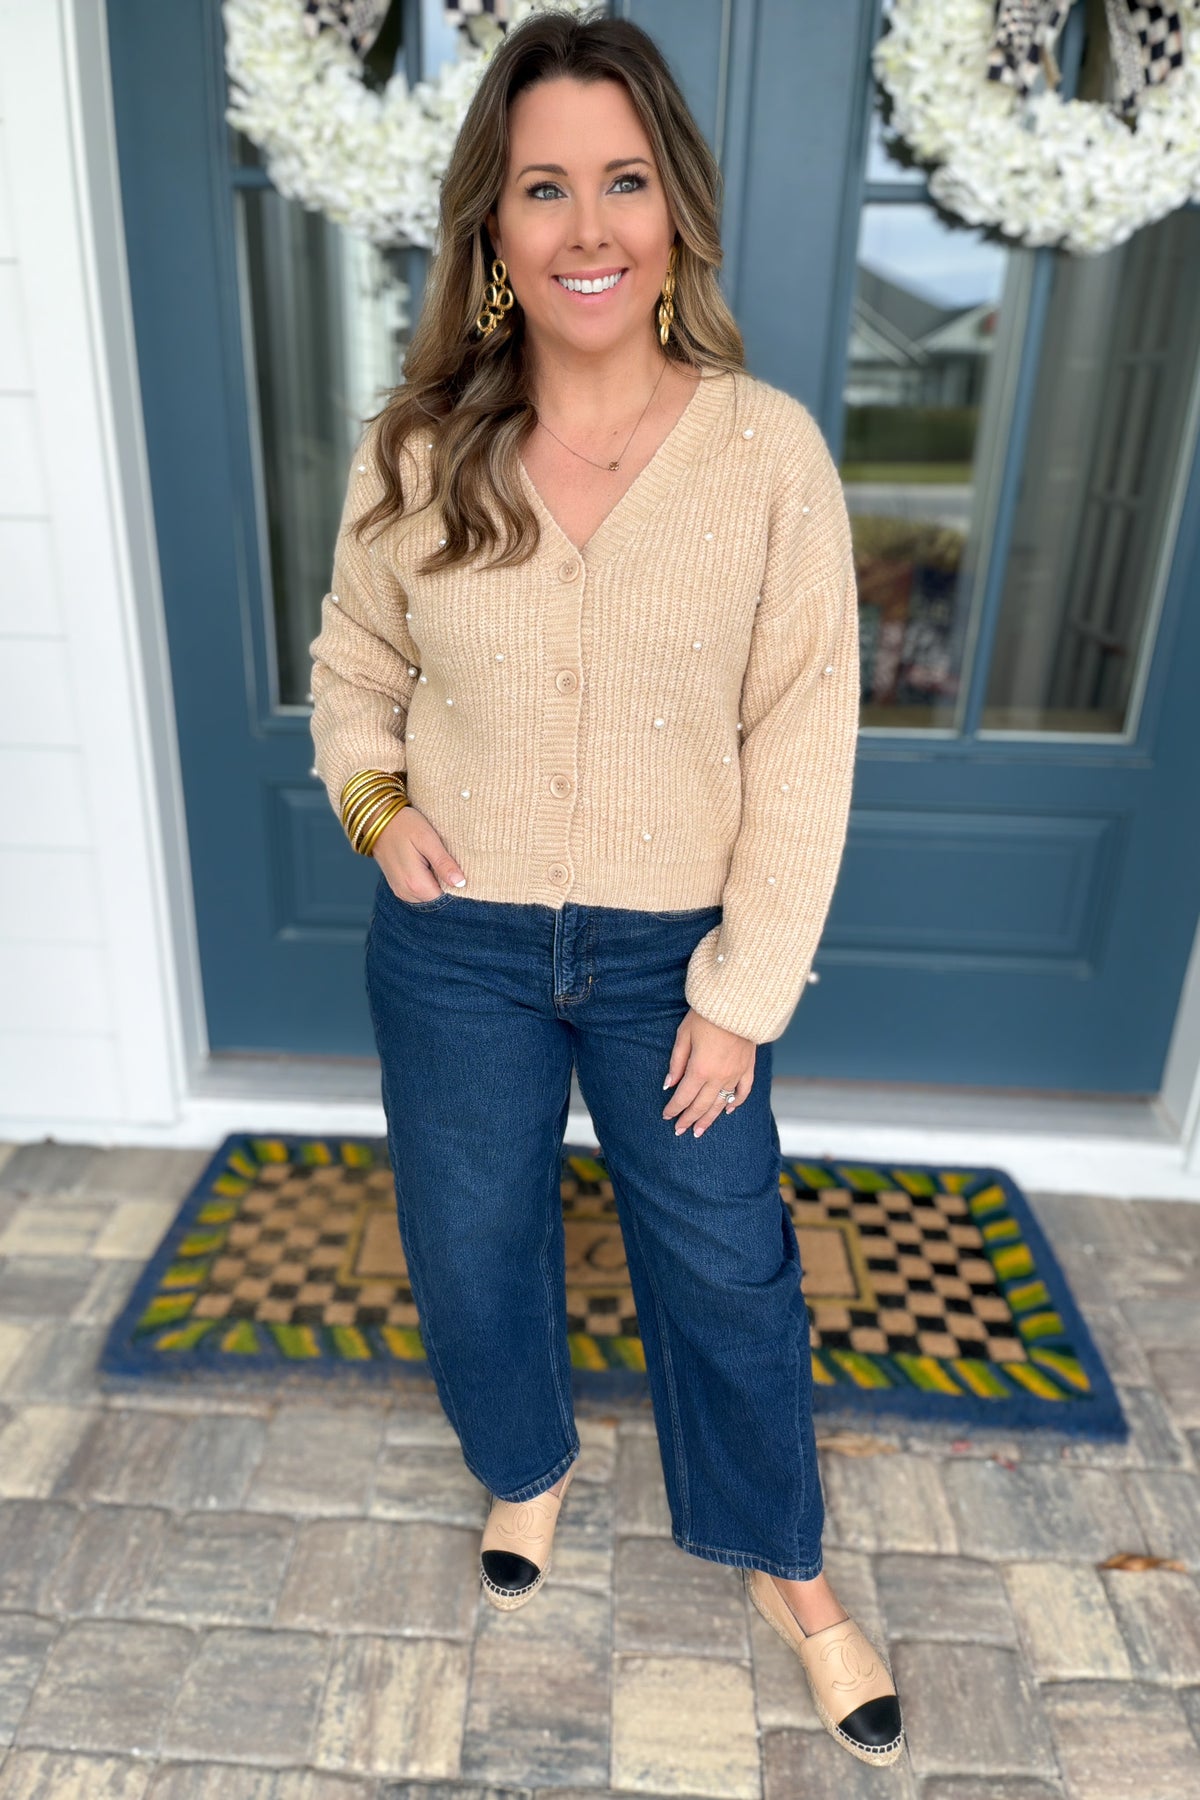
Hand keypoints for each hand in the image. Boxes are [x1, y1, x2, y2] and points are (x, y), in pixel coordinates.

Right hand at [372, 805, 465, 901]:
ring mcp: (400, 891)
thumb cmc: (403, 825)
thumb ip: (443, 863)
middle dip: (446, 885)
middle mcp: (406, 892)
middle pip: (436, 899)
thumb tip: (460, 883)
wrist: (377, 820)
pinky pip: (418, 893)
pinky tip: (427, 866)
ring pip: (428, 897)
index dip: (456, 887)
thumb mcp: (427, 839)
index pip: (445, 898)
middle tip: (447, 862)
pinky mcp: (398, 886)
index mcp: (415, 883)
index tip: (459, 869)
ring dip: (436, 884)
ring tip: (435, 862)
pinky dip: (426, 883)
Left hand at [662, 1009, 755, 1137]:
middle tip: (679, 1131)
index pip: (683, 1097)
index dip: (674, 1108)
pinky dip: (736, 1103)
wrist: (738, 1003)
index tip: (666, 1116)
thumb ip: (676, 1062)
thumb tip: (669, 1084)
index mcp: (700, 1069)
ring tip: (699, 1131)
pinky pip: (743, 1091)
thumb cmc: (706, 1015)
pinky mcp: (747, 1068)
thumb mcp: (684, 1035)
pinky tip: (727, 1110)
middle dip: (688, 1119)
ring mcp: (735, 1074)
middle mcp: (718, 1077)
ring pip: (721, 1103)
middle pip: (701, 1105)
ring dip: (709, 1119)